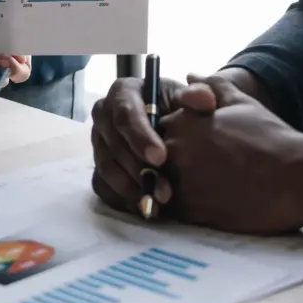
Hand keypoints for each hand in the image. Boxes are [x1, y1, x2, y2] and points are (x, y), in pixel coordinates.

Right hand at [90, 74, 205, 216]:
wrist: (173, 127)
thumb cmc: (181, 109)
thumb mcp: (190, 99)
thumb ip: (199, 96)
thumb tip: (203, 99)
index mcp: (122, 93)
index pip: (125, 114)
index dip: (140, 137)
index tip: (161, 158)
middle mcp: (104, 116)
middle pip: (113, 144)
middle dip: (138, 169)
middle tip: (165, 191)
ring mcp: (99, 143)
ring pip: (106, 168)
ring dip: (130, 188)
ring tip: (156, 204)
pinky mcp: (100, 167)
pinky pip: (102, 186)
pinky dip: (121, 199)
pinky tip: (144, 209)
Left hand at [159, 76, 302, 234]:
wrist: (297, 177)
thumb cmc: (272, 138)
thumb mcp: (242, 104)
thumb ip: (212, 86)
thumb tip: (190, 75)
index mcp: (180, 121)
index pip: (155, 130)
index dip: (171, 139)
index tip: (195, 148)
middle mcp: (172, 148)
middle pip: (151, 158)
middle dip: (165, 163)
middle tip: (200, 170)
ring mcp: (177, 180)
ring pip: (157, 183)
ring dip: (169, 185)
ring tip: (203, 188)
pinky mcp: (187, 209)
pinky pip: (168, 208)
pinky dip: (179, 206)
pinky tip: (204, 203)